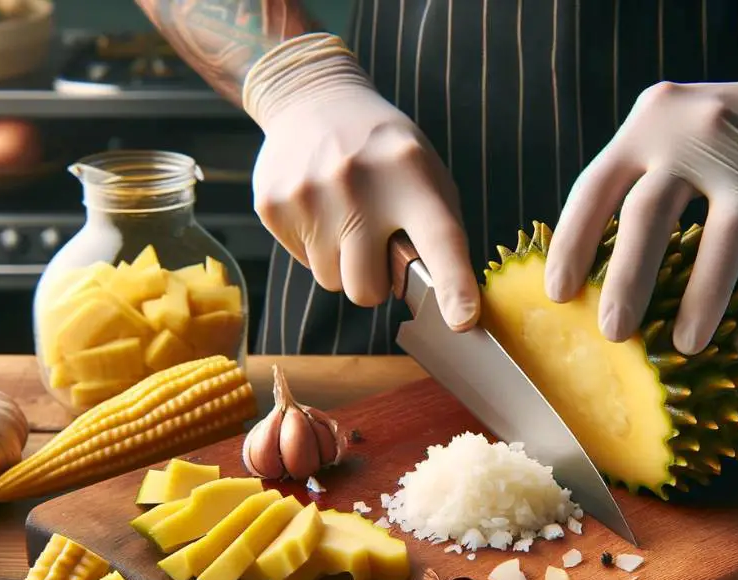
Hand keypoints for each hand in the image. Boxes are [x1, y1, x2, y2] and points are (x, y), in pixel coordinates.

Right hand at [243, 34, 477, 329]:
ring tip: (345, 215)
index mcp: (411, 175)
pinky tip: (319, 206)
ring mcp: (309, 195)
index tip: (464, 321)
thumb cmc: (384, 152)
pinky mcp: (273, 205)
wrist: (313, 99)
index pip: (439, 240)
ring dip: (342, 261)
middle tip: (375, 243)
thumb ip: (436, 234)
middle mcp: (358, 184)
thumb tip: (446, 303)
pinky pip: (303, 261)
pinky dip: (314, 244)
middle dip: (373, 281)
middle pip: (366, 290)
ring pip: (332, 281)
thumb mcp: (425, 174)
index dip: (454, 286)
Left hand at [545, 53, 737, 357]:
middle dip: (627, 278)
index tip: (559, 296)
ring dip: (702, 300)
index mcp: (648, 126)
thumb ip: (626, 183)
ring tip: (685, 346)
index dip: (573, 243)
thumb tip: (580, 275)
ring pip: (725, 239)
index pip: (596, 188)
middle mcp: (696, 136)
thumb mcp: (661, 136)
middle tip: (613, 333)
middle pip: (651, 212)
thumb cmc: (707, 143)